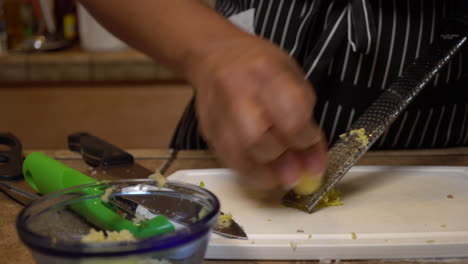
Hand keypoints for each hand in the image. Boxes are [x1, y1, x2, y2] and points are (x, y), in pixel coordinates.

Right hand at [187, 34, 326, 189]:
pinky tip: (265, 174)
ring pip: (240, 153)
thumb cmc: (259, 64)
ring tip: (283, 179)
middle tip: (299, 172)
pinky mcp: (208, 129)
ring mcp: (218, 112)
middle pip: (258, 137)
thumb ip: (304, 116)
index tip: (313, 149)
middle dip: (283, 160)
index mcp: (266, 71)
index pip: (289, 114)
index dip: (306, 139)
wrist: (213, 55)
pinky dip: (250, 173)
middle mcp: (237, 91)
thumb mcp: (291, 76)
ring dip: (267, 173)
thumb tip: (314, 161)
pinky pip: (228, 159)